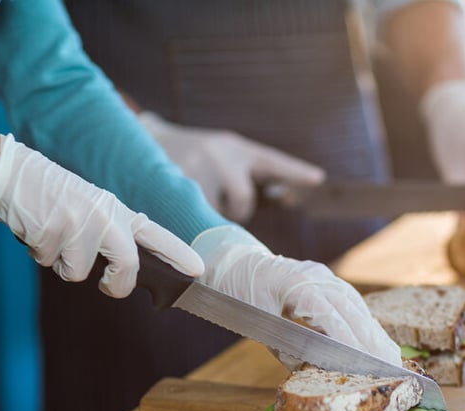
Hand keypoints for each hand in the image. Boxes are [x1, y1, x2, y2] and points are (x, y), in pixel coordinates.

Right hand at [0, 133, 203, 297]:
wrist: (10, 172)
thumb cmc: (52, 196)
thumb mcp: (90, 207)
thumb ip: (110, 234)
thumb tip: (123, 272)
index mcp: (116, 210)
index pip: (156, 234)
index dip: (178, 254)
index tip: (199, 271)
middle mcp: (104, 215)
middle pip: (128, 265)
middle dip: (117, 285)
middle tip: (107, 286)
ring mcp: (79, 222)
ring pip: (80, 272)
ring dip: (62, 264)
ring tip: (53, 238)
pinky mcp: (52, 230)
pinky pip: (50, 263)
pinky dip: (39, 255)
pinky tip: (35, 231)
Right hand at [138, 112, 324, 222]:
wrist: (146, 140)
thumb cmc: (194, 156)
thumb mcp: (223, 155)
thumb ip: (247, 172)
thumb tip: (281, 191)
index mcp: (238, 148)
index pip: (272, 160)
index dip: (295, 171)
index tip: (318, 178)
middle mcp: (221, 152)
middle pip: (243, 200)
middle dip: (236, 210)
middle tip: (223, 205)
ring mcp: (198, 165)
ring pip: (217, 211)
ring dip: (213, 214)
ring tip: (198, 198)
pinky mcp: (177, 180)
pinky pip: (196, 213)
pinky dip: (193, 215)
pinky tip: (182, 202)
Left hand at [191, 225, 401, 365]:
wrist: (232, 261)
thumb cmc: (239, 292)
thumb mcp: (257, 321)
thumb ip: (285, 343)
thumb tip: (311, 368)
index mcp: (297, 284)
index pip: (330, 315)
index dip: (349, 339)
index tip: (364, 361)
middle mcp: (315, 276)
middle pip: (351, 309)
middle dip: (371, 338)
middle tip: (390, 364)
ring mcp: (322, 276)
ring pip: (355, 305)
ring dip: (373, 330)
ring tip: (390, 355)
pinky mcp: (324, 280)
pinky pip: (349, 301)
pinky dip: (362, 320)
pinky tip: (374, 337)